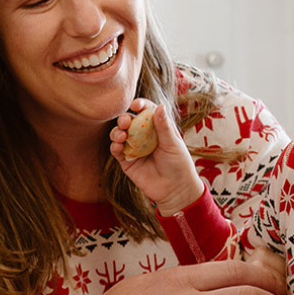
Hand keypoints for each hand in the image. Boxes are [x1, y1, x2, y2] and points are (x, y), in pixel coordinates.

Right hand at [111, 98, 204, 213]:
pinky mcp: (126, 161)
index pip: (146, 111)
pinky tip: (118, 146)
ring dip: (116, 132)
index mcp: (156, 127)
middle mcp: (143, 135)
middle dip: (124, 118)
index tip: (136, 105)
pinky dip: (115, 146)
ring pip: (119, 134)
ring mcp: (133, 147)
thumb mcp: (173, 144)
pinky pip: (116, 151)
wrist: (174, 189)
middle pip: (129, 121)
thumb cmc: (178, 164)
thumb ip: (164, 126)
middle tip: (126, 121)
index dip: (140, 105)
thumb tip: (160, 106)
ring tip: (121, 135)